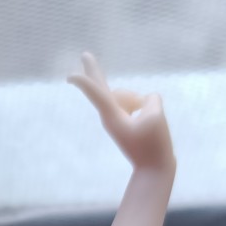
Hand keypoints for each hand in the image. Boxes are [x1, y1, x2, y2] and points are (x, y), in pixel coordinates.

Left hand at [67, 52, 174, 173]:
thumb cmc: (154, 146)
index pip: (97, 94)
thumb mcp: (156, 116)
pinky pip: (136, 103)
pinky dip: (145, 106)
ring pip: (129, 96)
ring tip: (146, 126)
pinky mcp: (126, 122)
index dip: (85, 82)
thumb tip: (145, 99)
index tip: (69, 77)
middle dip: (94, 71)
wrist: (155, 170)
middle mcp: (110, 116)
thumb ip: (151, 99)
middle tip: (84, 55)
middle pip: (102, 89)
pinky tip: (148, 119)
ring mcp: (118, 119)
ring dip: (140, 102)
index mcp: (112, 116)